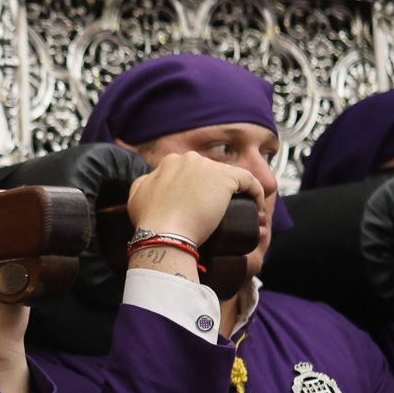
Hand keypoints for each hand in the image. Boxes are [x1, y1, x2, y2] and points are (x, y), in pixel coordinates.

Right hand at [125, 152, 261, 279]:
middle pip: (210, 174)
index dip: (198, 190)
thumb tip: (150, 181)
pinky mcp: (227, 178)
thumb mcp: (135, 196)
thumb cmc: (149, 220)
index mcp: (169, 162)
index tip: (202, 208)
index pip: (191, 173)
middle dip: (217, 192)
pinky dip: (256, 192)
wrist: (163, 233)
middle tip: (220, 215)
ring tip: (242, 216)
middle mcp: (189, 159)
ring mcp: (208, 167)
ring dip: (238, 194)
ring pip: (229, 178)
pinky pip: (249, 181)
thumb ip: (143, 183)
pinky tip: (257, 208)